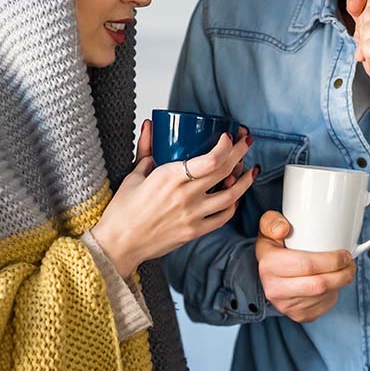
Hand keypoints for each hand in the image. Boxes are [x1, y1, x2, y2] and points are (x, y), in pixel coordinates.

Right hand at [92, 121, 257, 277]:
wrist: (119, 244)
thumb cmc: (123, 211)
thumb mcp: (134, 175)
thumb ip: (146, 148)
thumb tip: (151, 126)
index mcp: (169, 177)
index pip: (209, 160)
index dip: (225, 146)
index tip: (227, 136)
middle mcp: (185, 195)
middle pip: (224, 171)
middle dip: (240, 152)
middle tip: (245, 142)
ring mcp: (193, 215)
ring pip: (231, 195)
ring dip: (244, 180)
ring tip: (250, 169)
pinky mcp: (195, 231)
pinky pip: (223, 217)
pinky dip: (233, 204)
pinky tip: (235, 196)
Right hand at [255, 210, 354, 322]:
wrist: (266, 276)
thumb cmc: (274, 249)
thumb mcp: (268, 229)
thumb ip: (273, 222)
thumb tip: (284, 229)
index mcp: (269, 265)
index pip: (307, 265)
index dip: (332, 261)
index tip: (345, 254)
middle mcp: (275, 289)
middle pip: (319, 285)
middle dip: (342, 274)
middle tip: (350, 264)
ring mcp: (286, 306)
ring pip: (324, 296)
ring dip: (340, 284)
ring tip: (343, 271)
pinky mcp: (298, 316)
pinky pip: (324, 307)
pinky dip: (333, 294)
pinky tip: (331, 283)